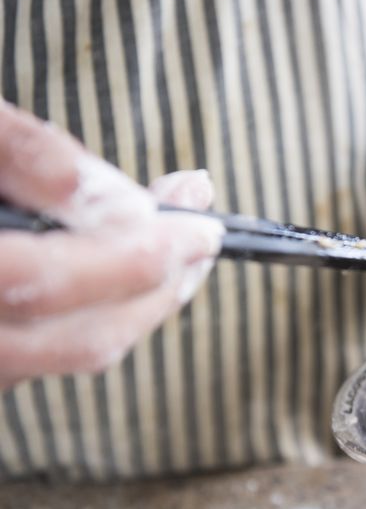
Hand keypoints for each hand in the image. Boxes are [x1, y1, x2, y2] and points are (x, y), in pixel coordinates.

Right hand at [0, 102, 223, 388]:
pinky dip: (101, 313)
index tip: (200, 217)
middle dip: (164, 286)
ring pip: (75, 354)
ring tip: (177, 245)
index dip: (140, 251)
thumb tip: (108, 194)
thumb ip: (16, 154)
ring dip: (142, 303)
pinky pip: (51, 352)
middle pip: (87, 337)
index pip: (54, 280)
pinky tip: (117, 270)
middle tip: (204, 234)